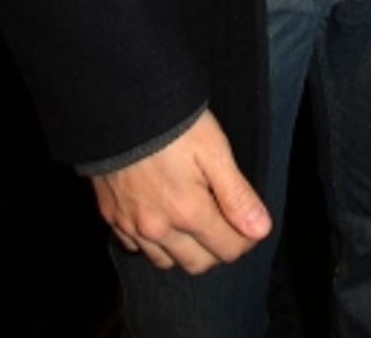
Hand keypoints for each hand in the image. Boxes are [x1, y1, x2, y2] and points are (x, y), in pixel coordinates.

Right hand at [91, 110, 271, 273]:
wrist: (119, 106)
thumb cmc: (172, 124)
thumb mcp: (214, 150)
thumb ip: (236, 194)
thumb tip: (260, 229)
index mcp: (188, 212)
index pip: (227, 249)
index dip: (246, 239)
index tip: (251, 223)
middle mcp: (157, 228)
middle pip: (198, 264)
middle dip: (218, 249)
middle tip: (226, 222)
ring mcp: (131, 226)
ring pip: (166, 261)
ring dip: (186, 250)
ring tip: (195, 221)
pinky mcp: (111, 217)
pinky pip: (136, 248)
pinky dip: (153, 243)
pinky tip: (162, 219)